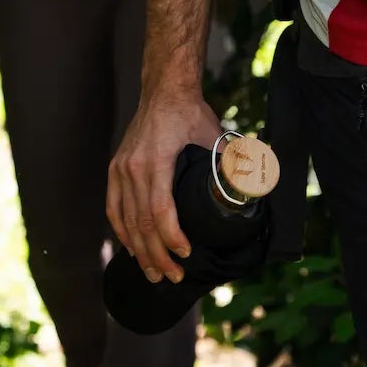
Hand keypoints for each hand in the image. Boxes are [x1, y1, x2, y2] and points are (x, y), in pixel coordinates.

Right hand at [107, 89, 222, 282]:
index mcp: (156, 160)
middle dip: (156, 255)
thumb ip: (229, 162)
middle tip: (172, 277)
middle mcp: (132, 167)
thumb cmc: (190, 112)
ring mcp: (120, 169)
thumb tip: (252, 188)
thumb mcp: (213, 136)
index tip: (185, 253)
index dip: (171, 236)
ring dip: (139, 250)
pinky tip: (132, 249)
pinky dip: (122, 232)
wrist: (164, 89)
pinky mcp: (115, 169)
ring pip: (125, 220)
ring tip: (153, 273)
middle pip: (140, 222)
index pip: (160, 209)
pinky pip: (114, 208)